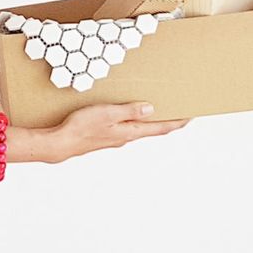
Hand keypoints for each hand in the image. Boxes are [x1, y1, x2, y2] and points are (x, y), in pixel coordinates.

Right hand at [48, 102, 190, 162]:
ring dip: (151, 121)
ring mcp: (115, 138)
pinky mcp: (105, 136)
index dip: (177, 122)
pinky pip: (126, 128)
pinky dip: (135, 121)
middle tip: (180, 112)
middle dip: (168, 121)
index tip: (191, 116)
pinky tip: (129, 116)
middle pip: (153, 129)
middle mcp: (125, 137)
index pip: (160, 128)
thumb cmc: (81, 127)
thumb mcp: (107, 113)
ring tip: (158, 110)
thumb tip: (151, 109)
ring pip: (139, 129)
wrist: (60, 143)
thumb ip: (129, 111)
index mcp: (129, 132)